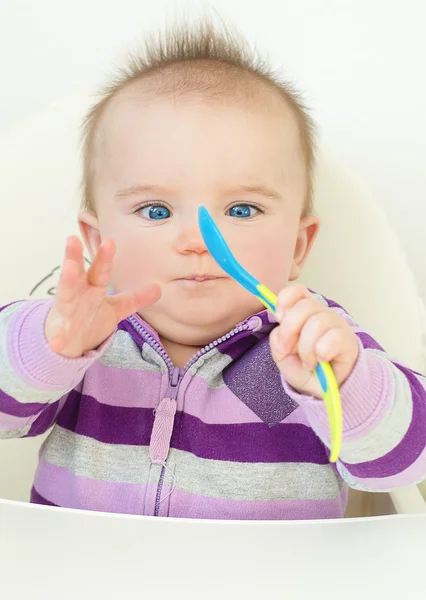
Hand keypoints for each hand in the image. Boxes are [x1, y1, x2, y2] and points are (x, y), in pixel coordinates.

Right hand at [45, 235, 160, 357]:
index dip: (105, 257)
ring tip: (68, 269)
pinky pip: (58, 337)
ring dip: (66, 283)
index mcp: (91, 287)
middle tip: (72, 239)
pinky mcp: (60, 335)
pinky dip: (57, 339)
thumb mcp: (117, 308)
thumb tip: (159, 288)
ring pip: (65, 297)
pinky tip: (57, 342)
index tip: (110, 241)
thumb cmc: (91, 316)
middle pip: (76, 275)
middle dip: (74, 258)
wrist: (69, 341)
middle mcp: (77, 295)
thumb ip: (135, 298)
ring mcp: (67, 314)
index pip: (99, 270)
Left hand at [270, 284, 358, 397]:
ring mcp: (337, 325)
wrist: (324, 390)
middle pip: (305, 306)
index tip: (278, 318)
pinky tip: (322, 361)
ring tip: (308, 362)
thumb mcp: (283, 354)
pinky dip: (321, 353)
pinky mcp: (348, 340)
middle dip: (289, 330)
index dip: (286, 299)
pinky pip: (332, 339)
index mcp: (305, 313)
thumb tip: (281, 331)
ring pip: (317, 323)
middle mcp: (322, 314)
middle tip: (286, 350)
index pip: (298, 291)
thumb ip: (278, 339)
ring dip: (306, 348)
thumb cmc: (305, 367)